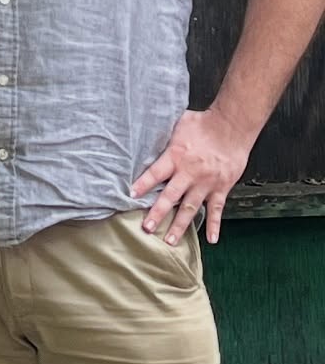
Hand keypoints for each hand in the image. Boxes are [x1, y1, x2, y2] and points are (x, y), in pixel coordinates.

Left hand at [130, 107, 254, 244]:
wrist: (232, 127)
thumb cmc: (203, 123)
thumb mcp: (177, 124)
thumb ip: (164, 136)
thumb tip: (146, 132)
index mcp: (175, 156)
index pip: (155, 173)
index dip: (142, 185)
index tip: (131, 195)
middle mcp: (189, 173)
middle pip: (170, 197)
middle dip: (157, 213)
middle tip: (146, 228)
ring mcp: (206, 183)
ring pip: (190, 208)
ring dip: (180, 225)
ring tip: (170, 241)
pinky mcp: (222, 188)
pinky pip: (217, 210)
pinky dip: (214, 225)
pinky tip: (211, 239)